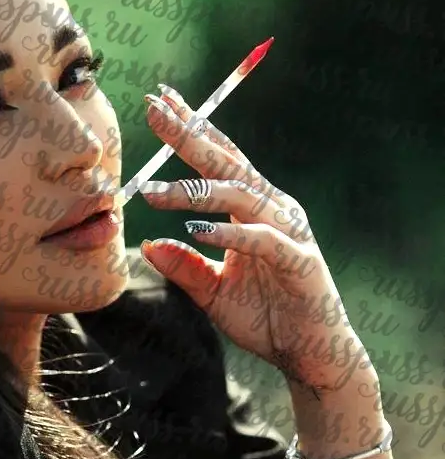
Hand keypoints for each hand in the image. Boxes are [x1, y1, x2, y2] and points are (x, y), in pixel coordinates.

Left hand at [138, 86, 369, 394]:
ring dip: (195, 192)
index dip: (191, 130)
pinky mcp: (300, 262)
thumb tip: (148, 245)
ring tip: (154, 192)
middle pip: (227, 165)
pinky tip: (198, 228)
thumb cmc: (266, 320)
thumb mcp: (212, 293)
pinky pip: (263, 241)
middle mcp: (273, 211)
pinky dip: (231, 233)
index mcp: (253, 211)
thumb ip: (185, 268)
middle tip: (155, 109)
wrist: (310, 357)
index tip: (158, 102)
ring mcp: (289, 233)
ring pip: (241, 197)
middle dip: (190, 135)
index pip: (218, 162)